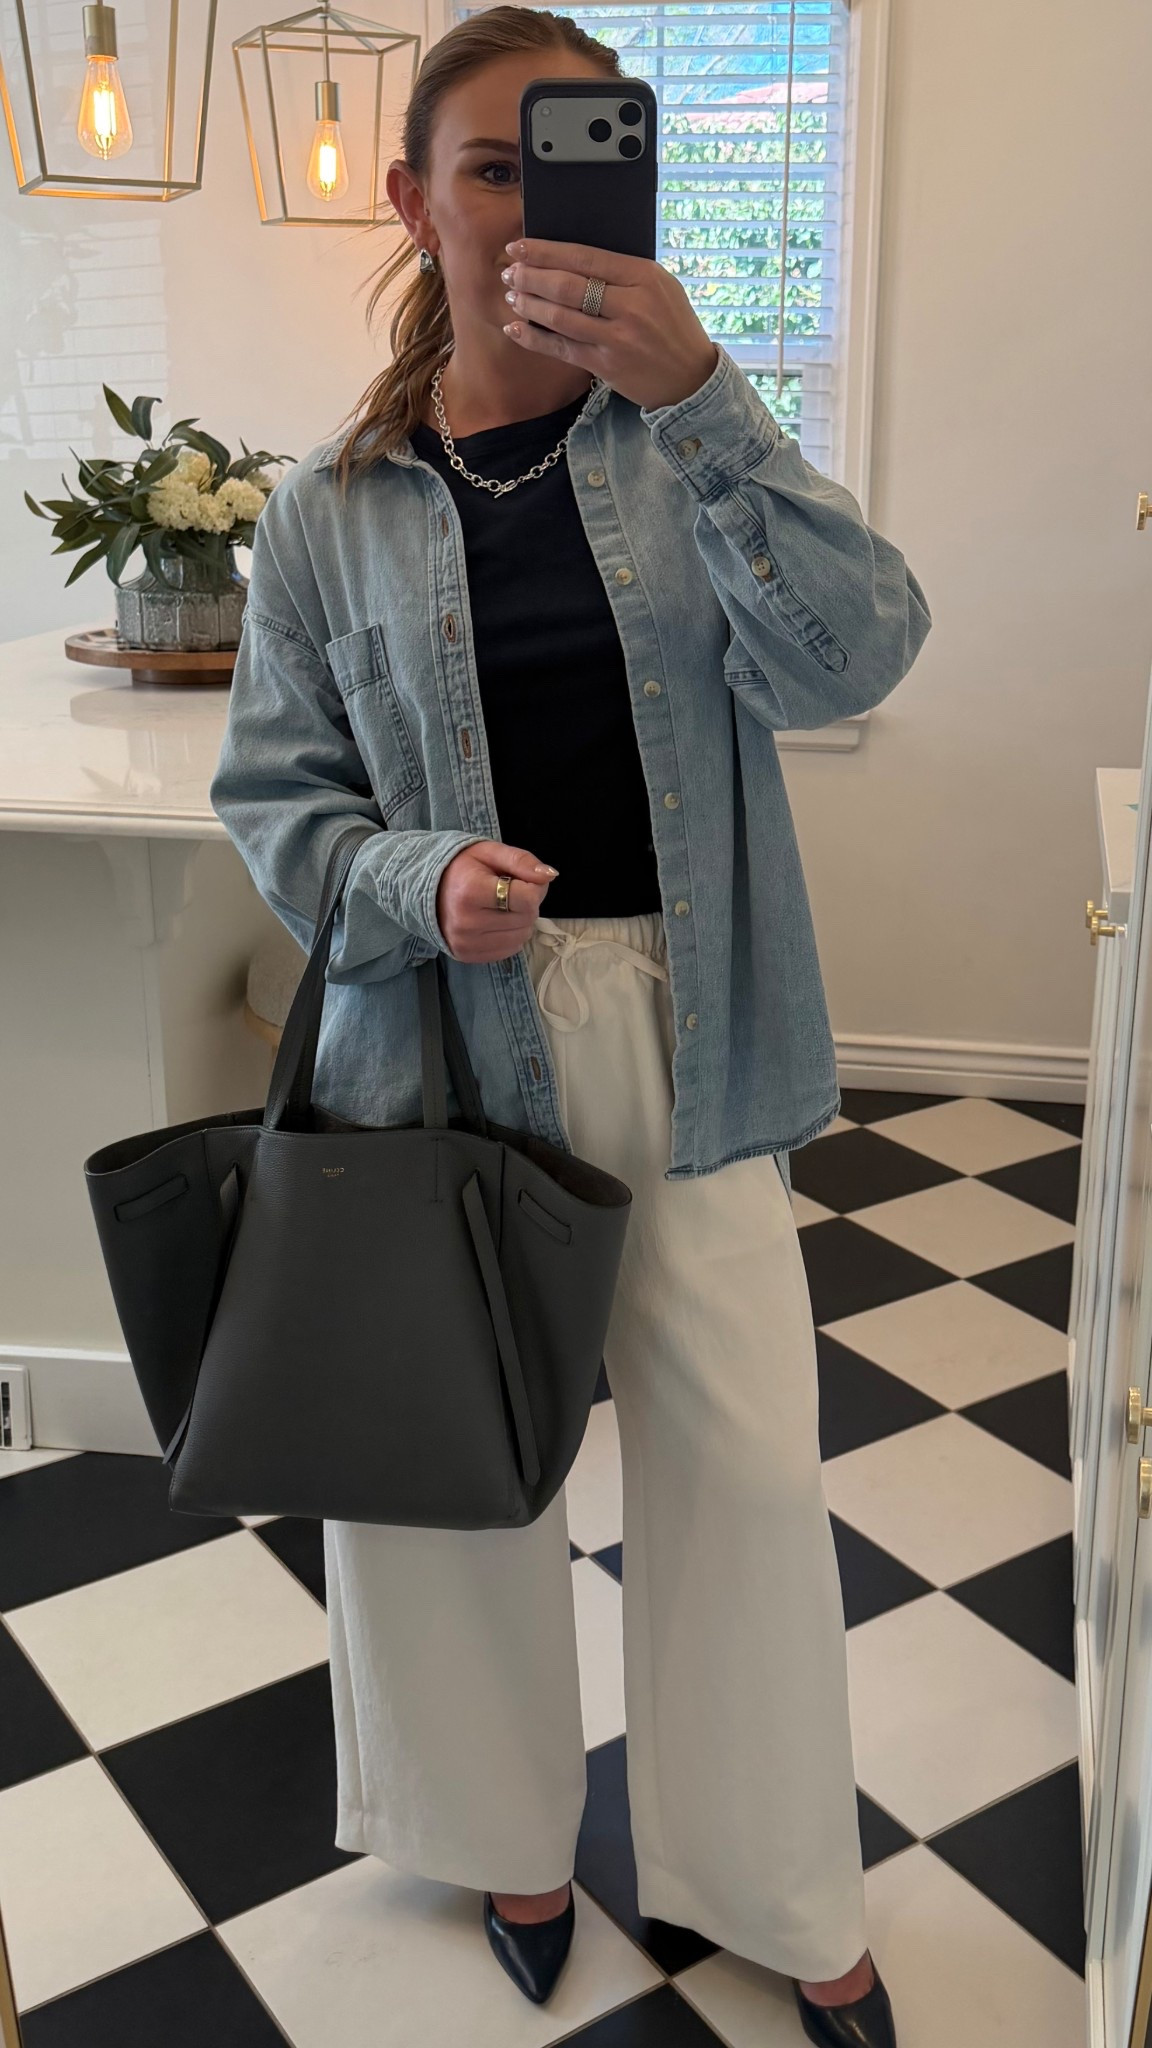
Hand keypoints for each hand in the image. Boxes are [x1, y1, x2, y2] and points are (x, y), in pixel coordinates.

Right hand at [437, 840, 556, 962]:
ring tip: (501, 906)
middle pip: (527, 919)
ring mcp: (466, 943)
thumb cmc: (461, 867)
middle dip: (527, 903)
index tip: (518, 879)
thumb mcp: (489, 852)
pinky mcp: (467, 956)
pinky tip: (495, 921)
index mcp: (471, 892)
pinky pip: (510, 950)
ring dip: (521, 920)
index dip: (532, 886)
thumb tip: (550, 875)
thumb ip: (521, 860)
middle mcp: (467, 923)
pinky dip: (510, 935)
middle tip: (509, 891)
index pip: (527, 898)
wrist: (425, 889)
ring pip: (522, 937)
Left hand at [500, 237, 718, 411]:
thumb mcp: (661, 286)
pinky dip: (535, 338)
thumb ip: (623, 272)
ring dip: (529, 305)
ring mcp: (617, 338)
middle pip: (568, 285)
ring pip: (561, 316)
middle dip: (531, 276)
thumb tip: (572, 258)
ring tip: (511, 295)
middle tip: (510, 271)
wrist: (692, 378)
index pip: (585, 257)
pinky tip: (516, 329)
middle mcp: (630, 306)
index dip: (547, 251)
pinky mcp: (607, 366)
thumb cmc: (674, 326)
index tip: (521, 246)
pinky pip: (562, 349)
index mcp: (644, 276)